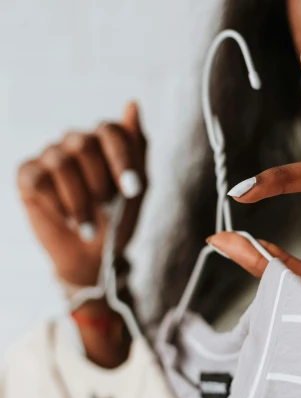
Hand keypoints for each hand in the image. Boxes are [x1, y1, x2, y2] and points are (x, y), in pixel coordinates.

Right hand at [17, 102, 146, 287]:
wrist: (96, 256)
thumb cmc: (120, 218)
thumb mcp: (138, 188)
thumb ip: (136, 148)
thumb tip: (132, 102)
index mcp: (105, 141)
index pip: (110, 130)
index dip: (122, 160)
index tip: (132, 191)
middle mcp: (75, 142)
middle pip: (84, 143)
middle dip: (101, 183)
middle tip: (107, 207)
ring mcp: (50, 156)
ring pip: (60, 162)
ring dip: (80, 199)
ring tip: (89, 223)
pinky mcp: (28, 175)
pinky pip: (39, 180)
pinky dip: (59, 205)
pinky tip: (69, 220)